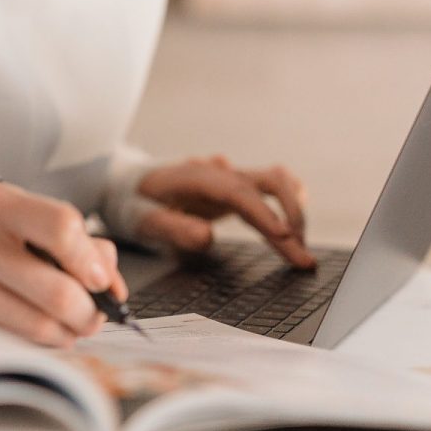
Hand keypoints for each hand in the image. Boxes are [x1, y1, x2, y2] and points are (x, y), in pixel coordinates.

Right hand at [0, 183, 125, 347]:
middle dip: (87, 312)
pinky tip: (34, 330)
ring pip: (38, 326)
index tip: (100, 278)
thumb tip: (109, 272)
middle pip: (57, 291)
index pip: (62, 227)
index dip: (92, 261)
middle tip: (91, 313)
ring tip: (66, 325)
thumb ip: (65, 235)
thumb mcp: (10, 214)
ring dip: (66, 334)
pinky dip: (35, 343)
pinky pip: (12, 341)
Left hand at [135, 155, 315, 268]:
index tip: (287, 238)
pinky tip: (295, 229)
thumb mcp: (141, 219)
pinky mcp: (236, 187)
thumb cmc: (134, 202)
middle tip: (303, 258)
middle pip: (271, 182)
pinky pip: (272, 187)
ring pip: (277, 182)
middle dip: (292, 217)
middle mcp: (220, 172)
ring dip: (294, 212)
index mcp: (198, 177)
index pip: (240, 193)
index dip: (266, 214)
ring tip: (301, 250)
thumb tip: (207, 237)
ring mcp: (231, 177)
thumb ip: (172, 228)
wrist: (127, 182)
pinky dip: (289, 204)